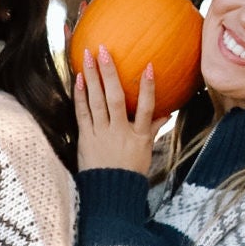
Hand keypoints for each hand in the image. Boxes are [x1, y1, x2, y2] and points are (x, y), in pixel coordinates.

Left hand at [75, 49, 157, 174]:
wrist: (110, 195)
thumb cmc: (130, 173)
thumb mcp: (145, 152)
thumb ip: (153, 130)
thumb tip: (167, 114)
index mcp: (138, 136)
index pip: (146, 108)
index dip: (148, 88)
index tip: (149, 66)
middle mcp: (120, 132)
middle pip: (115, 99)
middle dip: (110, 73)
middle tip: (104, 50)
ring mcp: (101, 135)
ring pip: (96, 103)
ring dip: (91, 78)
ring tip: (87, 57)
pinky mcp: (85, 139)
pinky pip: (82, 114)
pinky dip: (79, 97)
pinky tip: (77, 80)